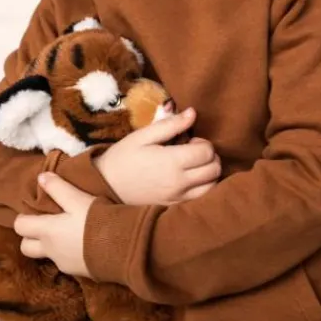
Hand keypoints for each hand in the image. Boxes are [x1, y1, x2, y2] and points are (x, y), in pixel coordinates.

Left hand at [14, 173, 94, 277]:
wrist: (123, 249)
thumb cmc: (97, 221)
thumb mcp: (77, 199)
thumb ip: (57, 188)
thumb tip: (41, 177)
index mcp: (47, 231)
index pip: (20, 226)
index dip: (23, 217)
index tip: (33, 210)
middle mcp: (51, 251)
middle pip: (26, 248)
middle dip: (30, 237)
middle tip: (44, 224)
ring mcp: (65, 264)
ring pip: (47, 256)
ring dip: (51, 246)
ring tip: (67, 232)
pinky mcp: (80, 272)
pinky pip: (66, 262)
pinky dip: (69, 253)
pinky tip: (84, 243)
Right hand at [93, 107, 222, 205]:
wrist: (106, 186)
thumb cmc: (123, 158)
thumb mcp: (142, 136)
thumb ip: (170, 124)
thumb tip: (193, 113)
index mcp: (172, 162)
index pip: (207, 152)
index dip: (204, 143)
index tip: (190, 141)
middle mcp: (179, 182)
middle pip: (214, 169)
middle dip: (209, 157)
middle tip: (192, 152)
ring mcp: (178, 198)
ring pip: (212, 186)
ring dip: (209, 173)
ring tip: (193, 166)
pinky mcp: (175, 207)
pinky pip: (201, 199)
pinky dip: (203, 187)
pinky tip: (190, 179)